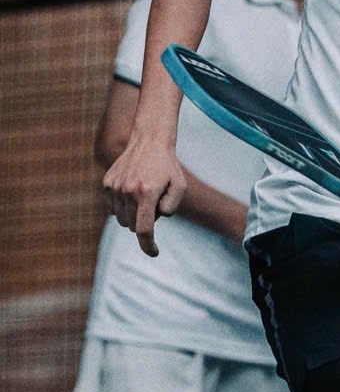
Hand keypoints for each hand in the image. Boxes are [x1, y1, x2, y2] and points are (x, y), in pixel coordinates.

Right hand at [103, 136, 186, 256]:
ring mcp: (115, 187)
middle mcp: (127, 191)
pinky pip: (114, 207)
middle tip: (154, 201)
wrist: (149, 139)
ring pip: (121, 218)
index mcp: (146, 193)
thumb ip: (171, 207)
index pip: (144, 230)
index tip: (154, 252)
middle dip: (144, 221)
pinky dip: (124, 204)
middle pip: (132, 226)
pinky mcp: (107, 183)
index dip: (148, 245)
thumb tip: (156, 219)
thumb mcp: (180, 185)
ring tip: (144, 192)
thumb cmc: (168, 165)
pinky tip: (133, 188)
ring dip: (133, 214)